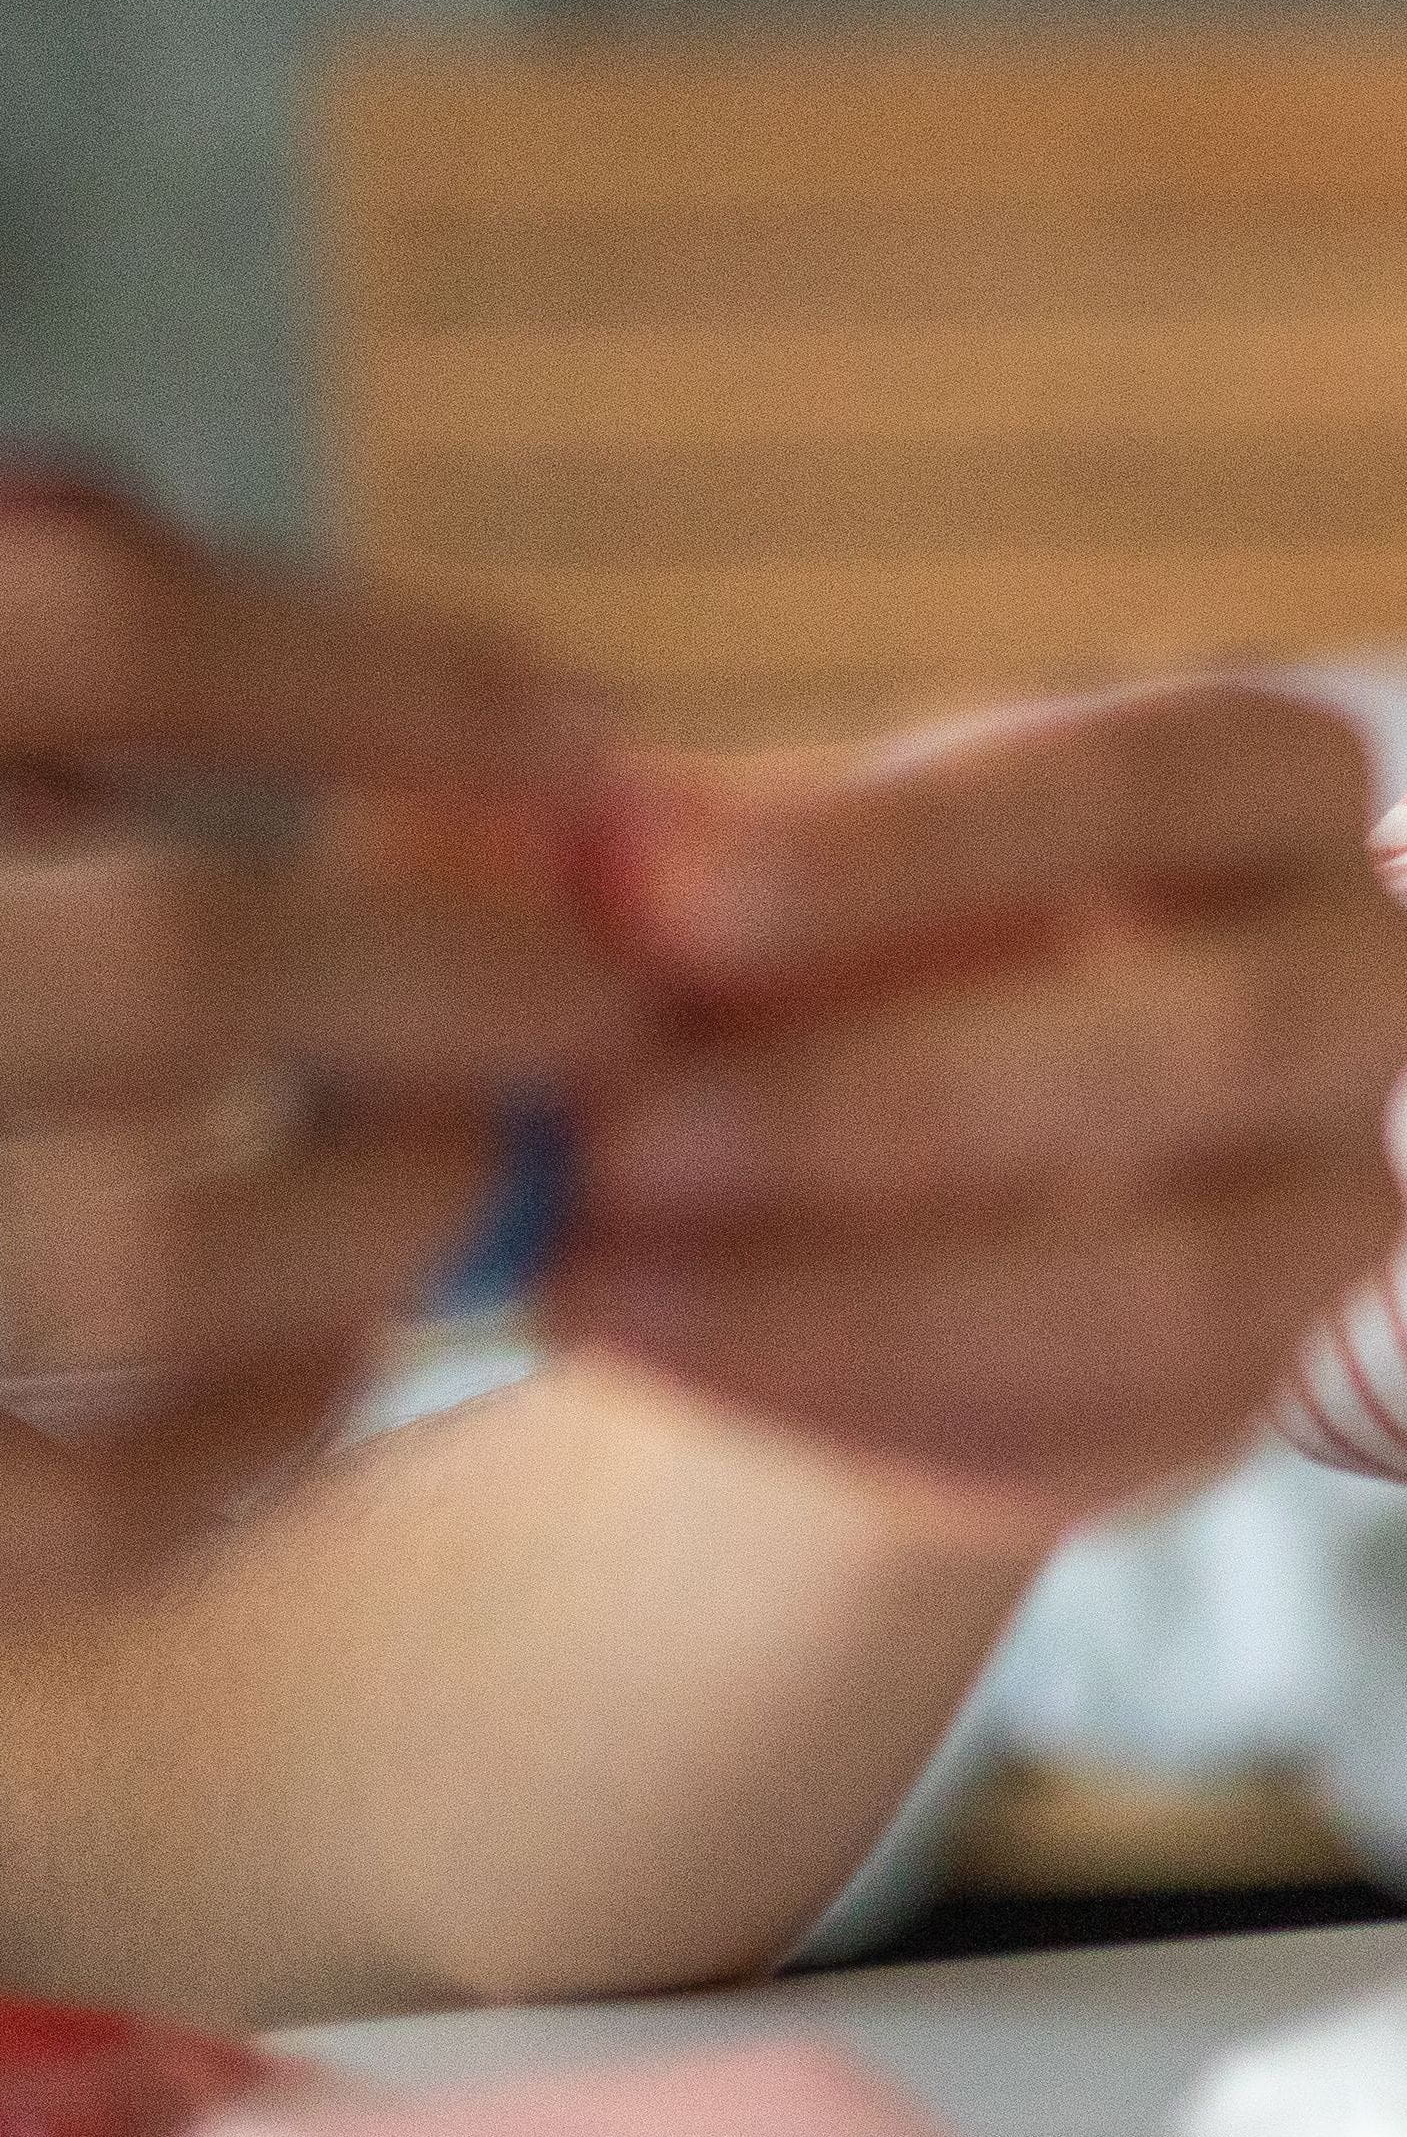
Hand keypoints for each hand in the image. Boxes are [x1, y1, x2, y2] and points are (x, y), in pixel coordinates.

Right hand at [0, 477, 634, 1598]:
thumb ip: (71, 638)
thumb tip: (360, 650)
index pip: (80, 624)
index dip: (375, 673)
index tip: (588, 727)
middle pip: (170, 963)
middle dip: (446, 982)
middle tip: (605, 1008)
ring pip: (143, 1259)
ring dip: (388, 1212)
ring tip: (481, 1177)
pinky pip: (76, 1512)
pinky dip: (255, 1432)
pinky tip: (330, 1357)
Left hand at [536, 682, 1406, 1548]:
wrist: (826, 1189)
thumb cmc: (789, 956)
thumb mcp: (694, 870)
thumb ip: (607, 855)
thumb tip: (493, 851)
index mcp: (1270, 785)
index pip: (1163, 774)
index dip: (925, 841)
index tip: (657, 896)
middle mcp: (1366, 984)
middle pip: (1214, 1032)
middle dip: (890, 1093)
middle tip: (608, 1133)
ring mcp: (1335, 1206)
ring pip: (1176, 1279)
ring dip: (865, 1289)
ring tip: (586, 1280)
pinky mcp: (1248, 1396)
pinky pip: (1098, 1431)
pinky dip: (857, 1402)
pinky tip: (657, 1357)